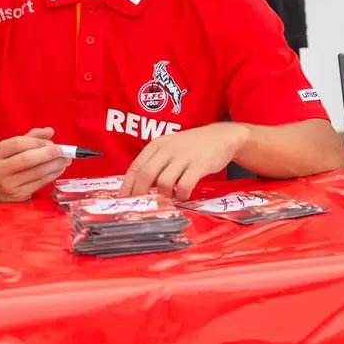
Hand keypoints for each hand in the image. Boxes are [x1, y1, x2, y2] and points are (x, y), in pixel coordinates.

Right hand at [0, 128, 69, 201]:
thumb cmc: (5, 164)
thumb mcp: (12, 149)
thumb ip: (31, 138)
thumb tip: (50, 131)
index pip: (19, 143)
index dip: (38, 142)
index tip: (51, 142)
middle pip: (28, 159)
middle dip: (49, 153)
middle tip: (63, 151)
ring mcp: (8, 185)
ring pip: (37, 172)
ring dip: (55, 165)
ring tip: (66, 159)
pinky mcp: (18, 196)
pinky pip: (40, 183)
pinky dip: (53, 175)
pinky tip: (60, 169)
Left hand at [120, 122, 248, 200]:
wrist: (220, 137)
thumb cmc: (191, 146)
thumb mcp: (169, 148)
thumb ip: (155, 163)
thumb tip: (138, 186)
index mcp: (157, 145)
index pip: (136, 166)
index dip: (127, 185)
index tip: (123, 199)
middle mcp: (167, 149)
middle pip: (145, 175)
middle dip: (139, 193)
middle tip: (141, 206)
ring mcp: (183, 156)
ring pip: (163, 182)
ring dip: (164, 195)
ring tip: (169, 196)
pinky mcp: (199, 165)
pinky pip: (184, 186)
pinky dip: (181, 195)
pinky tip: (183, 195)